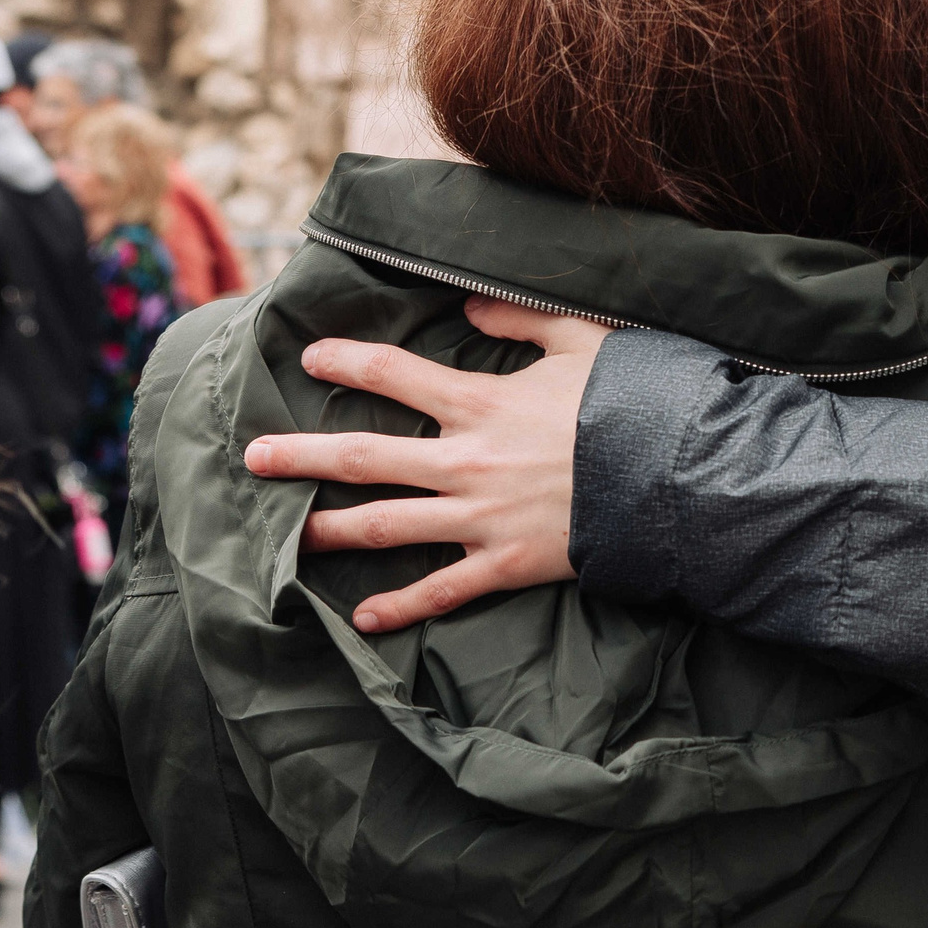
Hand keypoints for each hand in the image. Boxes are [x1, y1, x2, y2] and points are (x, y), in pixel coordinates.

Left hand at [241, 297, 611, 632]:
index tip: (311, 357)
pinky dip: (400, 606)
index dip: (347, 360)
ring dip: (326, 530)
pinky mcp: (505, 564)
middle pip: (364, 456)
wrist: (675, 480)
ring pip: (383, 525)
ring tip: (284, 535)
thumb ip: (522, 319)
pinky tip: (361, 619)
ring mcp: (480, 518)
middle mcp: (465, 461)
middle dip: (302, 455)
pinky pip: (441, 589)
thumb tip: (470, 308)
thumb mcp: (584, 339)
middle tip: (253, 458)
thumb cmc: (633, 405)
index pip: (394, 373)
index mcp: (481, 402)